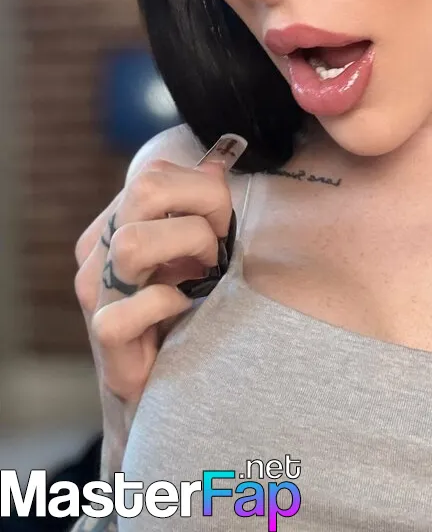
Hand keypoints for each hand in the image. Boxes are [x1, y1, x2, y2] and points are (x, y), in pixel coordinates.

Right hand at [74, 134, 246, 405]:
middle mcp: (100, 250)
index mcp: (121, 219)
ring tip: (203, 273)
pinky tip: (182, 310)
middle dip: (203, 207)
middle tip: (217, 244)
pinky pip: (125, 313)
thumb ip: (203, 203)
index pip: (157, 170)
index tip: (223, 221)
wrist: (170, 381)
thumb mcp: (200, 246)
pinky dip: (166, 306)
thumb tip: (219, 160)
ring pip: (132, 242)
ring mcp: (98, 293)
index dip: (205, 188)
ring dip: (187, 251)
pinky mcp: (105, 336)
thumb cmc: (191, 305)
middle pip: (146, 188)